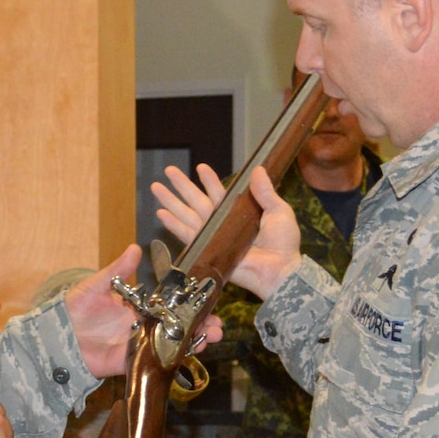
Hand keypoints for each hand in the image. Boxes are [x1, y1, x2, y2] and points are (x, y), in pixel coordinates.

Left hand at [63, 247, 223, 379]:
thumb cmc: (74, 310)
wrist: (57, 338)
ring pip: (173, 344)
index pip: (170, 303)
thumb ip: (117, 270)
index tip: (209, 299)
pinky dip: (175, 357)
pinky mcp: (132, 361)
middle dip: (201, 325)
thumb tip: (135, 248)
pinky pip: (157, 361)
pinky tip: (192, 352)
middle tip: (218, 324)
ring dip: (195, 341)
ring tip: (212, 337)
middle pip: (178, 325)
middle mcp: (143, 326)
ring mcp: (140, 345)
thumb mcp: (96, 286)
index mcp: (138, 307)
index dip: (190, 303)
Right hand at [152, 162, 302, 302]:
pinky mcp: (206, 249)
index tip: (200, 167)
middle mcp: (222, 223)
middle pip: (197, 201)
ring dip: (171, 202)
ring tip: (156, 188)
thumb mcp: (279, 211)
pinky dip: (173, 225)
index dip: (209, 181)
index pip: (220, 193)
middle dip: (181, 186)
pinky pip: (186, 235)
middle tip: (168, 171)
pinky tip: (161, 214)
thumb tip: (258, 169)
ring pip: (186, 214)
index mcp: (239, 213)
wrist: (278, 270)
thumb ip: (265, 192)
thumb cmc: (283, 243)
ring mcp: (212, 237)